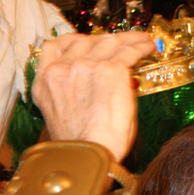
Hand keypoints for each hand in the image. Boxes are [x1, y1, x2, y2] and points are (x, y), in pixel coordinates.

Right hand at [32, 32, 154, 161]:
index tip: (86, 42)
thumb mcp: (63, 114)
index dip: (72, 41)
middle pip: (85, 41)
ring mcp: (86, 66)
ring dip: (127, 39)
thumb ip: (71, 93)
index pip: (52, 47)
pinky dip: (140, 46)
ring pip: (109, 42)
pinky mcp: (111, 70)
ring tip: (141, 40)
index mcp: (45, 82)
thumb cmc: (80, 146)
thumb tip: (94, 87)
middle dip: (104, 40)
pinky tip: (148, 47)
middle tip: (120, 41)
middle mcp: (62, 69)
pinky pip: (128, 51)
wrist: (89, 155)